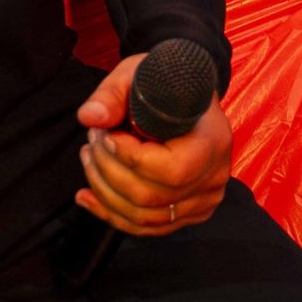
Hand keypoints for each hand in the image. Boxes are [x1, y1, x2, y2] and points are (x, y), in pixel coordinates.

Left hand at [73, 53, 232, 236]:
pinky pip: (148, 227)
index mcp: (212, 141)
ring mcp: (204, 200)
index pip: (169, 170)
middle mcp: (213, 176)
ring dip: (105, 194)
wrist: (187, 94)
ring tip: (89, 160)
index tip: (103, 134)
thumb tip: (90, 117)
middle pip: (151, 197)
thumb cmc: (163, 82)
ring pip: (145, 217)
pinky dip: (112, 215)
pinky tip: (88, 197)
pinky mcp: (191, 213)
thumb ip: (111, 95)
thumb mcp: (136, 74)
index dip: (126, 157)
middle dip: (107, 172)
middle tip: (91, 143)